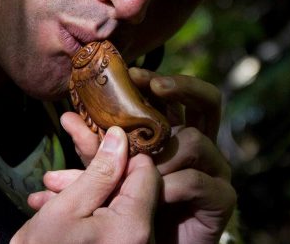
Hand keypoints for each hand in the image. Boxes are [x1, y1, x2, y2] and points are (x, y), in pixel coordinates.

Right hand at [12, 127, 160, 243]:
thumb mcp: (65, 209)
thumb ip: (98, 172)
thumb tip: (119, 138)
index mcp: (133, 227)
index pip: (147, 172)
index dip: (122, 155)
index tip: (96, 151)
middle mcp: (144, 242)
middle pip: (137, 190)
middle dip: (102, 178)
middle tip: (60, 178)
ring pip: (125, 207)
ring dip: (94, 197)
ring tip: (52, 197)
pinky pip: (120, 227)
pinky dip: (96, 217)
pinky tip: (64, 217)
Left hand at [61, 70, 235, 243]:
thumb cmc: (127, 215)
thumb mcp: (105, 177)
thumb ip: (92, 150)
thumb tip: (67, 118)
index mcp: (175, 134)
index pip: (174, 96)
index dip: (156, 80)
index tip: (132, 73)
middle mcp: (200, 146)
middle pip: (207, 100)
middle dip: (182, 87)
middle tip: (156, 86)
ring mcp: (215, 170)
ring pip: (195, 141)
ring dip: (163, 156)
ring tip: (140, 173)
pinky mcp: (222, 198)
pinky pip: (197, 180)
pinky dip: (171, 187)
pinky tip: (156, 197)